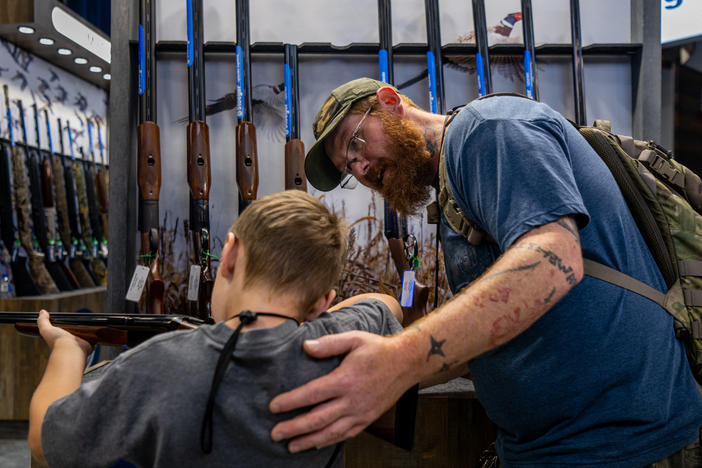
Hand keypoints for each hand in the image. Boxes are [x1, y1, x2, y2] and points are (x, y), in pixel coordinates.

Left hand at [37, 310, 92, 354]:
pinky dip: (94, 337)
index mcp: (60, 339)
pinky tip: (95, 332)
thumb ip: (42, 321)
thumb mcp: (46, 329)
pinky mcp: (88, 345)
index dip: (64, 327)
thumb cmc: (57, 341)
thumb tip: (42, 311)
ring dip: (86, 332)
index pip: (63, 331)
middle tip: (80, 321)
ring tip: (88, 325)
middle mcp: (69, 342)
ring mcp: (79, 344)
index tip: (67, 321)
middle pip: (74, 333)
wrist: (70, 349)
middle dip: (77, 328)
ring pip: (84, 336)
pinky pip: (93, 340)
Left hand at [269, 331, 416, 452]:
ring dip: (308, 441)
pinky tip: (316, 444)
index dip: (290, 402)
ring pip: (330, 432)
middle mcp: (352, 400)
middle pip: (317, 419)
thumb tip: (306, 346)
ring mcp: (361, 412)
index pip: (311, 394)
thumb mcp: (354, 339)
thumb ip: (329, 344)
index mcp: (345, 380)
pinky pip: (346, 434)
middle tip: (275, 434)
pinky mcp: (368, 418)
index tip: (274, 407)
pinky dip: (329, 441)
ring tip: (291, 446)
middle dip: (294, 428)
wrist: (407, 363)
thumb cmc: (379, 349)